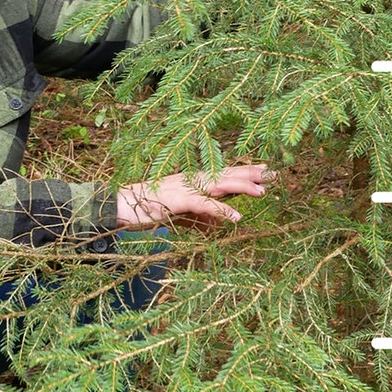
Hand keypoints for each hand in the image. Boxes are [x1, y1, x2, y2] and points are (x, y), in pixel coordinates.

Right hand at [116, 163, 276, 229]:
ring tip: (262, 190)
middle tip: (273, 173)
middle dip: (249, 174)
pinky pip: (204, 204)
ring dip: (241, 187)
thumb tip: (219, 222)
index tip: (262, 169)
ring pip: (219, 185)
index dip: (242, 171)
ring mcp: (184, 188)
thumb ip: (200, 216)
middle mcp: (190, 180)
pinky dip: (221, 209)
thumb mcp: (178, 214)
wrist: (118, 205)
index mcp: (190, 180)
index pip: (221, 173)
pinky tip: (237, 216)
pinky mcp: (177, 201)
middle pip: (225, 174)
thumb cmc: (145, 208)